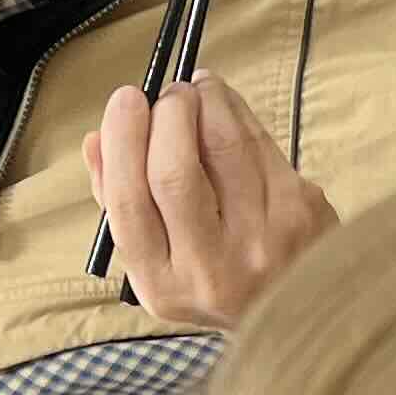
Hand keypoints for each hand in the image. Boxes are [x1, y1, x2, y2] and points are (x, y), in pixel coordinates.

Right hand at [83, 77, 338, 328]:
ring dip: (207, 101)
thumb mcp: (157, 260)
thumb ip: (119, 202)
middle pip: (174, 174)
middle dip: (166, 116)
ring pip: (226, 147)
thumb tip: (95, 139)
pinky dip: (238, 113)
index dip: (123, 143)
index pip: (130, 203)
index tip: (125, 100)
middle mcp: (211, 270)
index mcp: (162, 285)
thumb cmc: (213, 275)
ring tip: (198, 88)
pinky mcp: (300, 212)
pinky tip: (227, 106)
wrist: (296, 306)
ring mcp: (262, 241)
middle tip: (168, 92)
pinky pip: (261, 144)